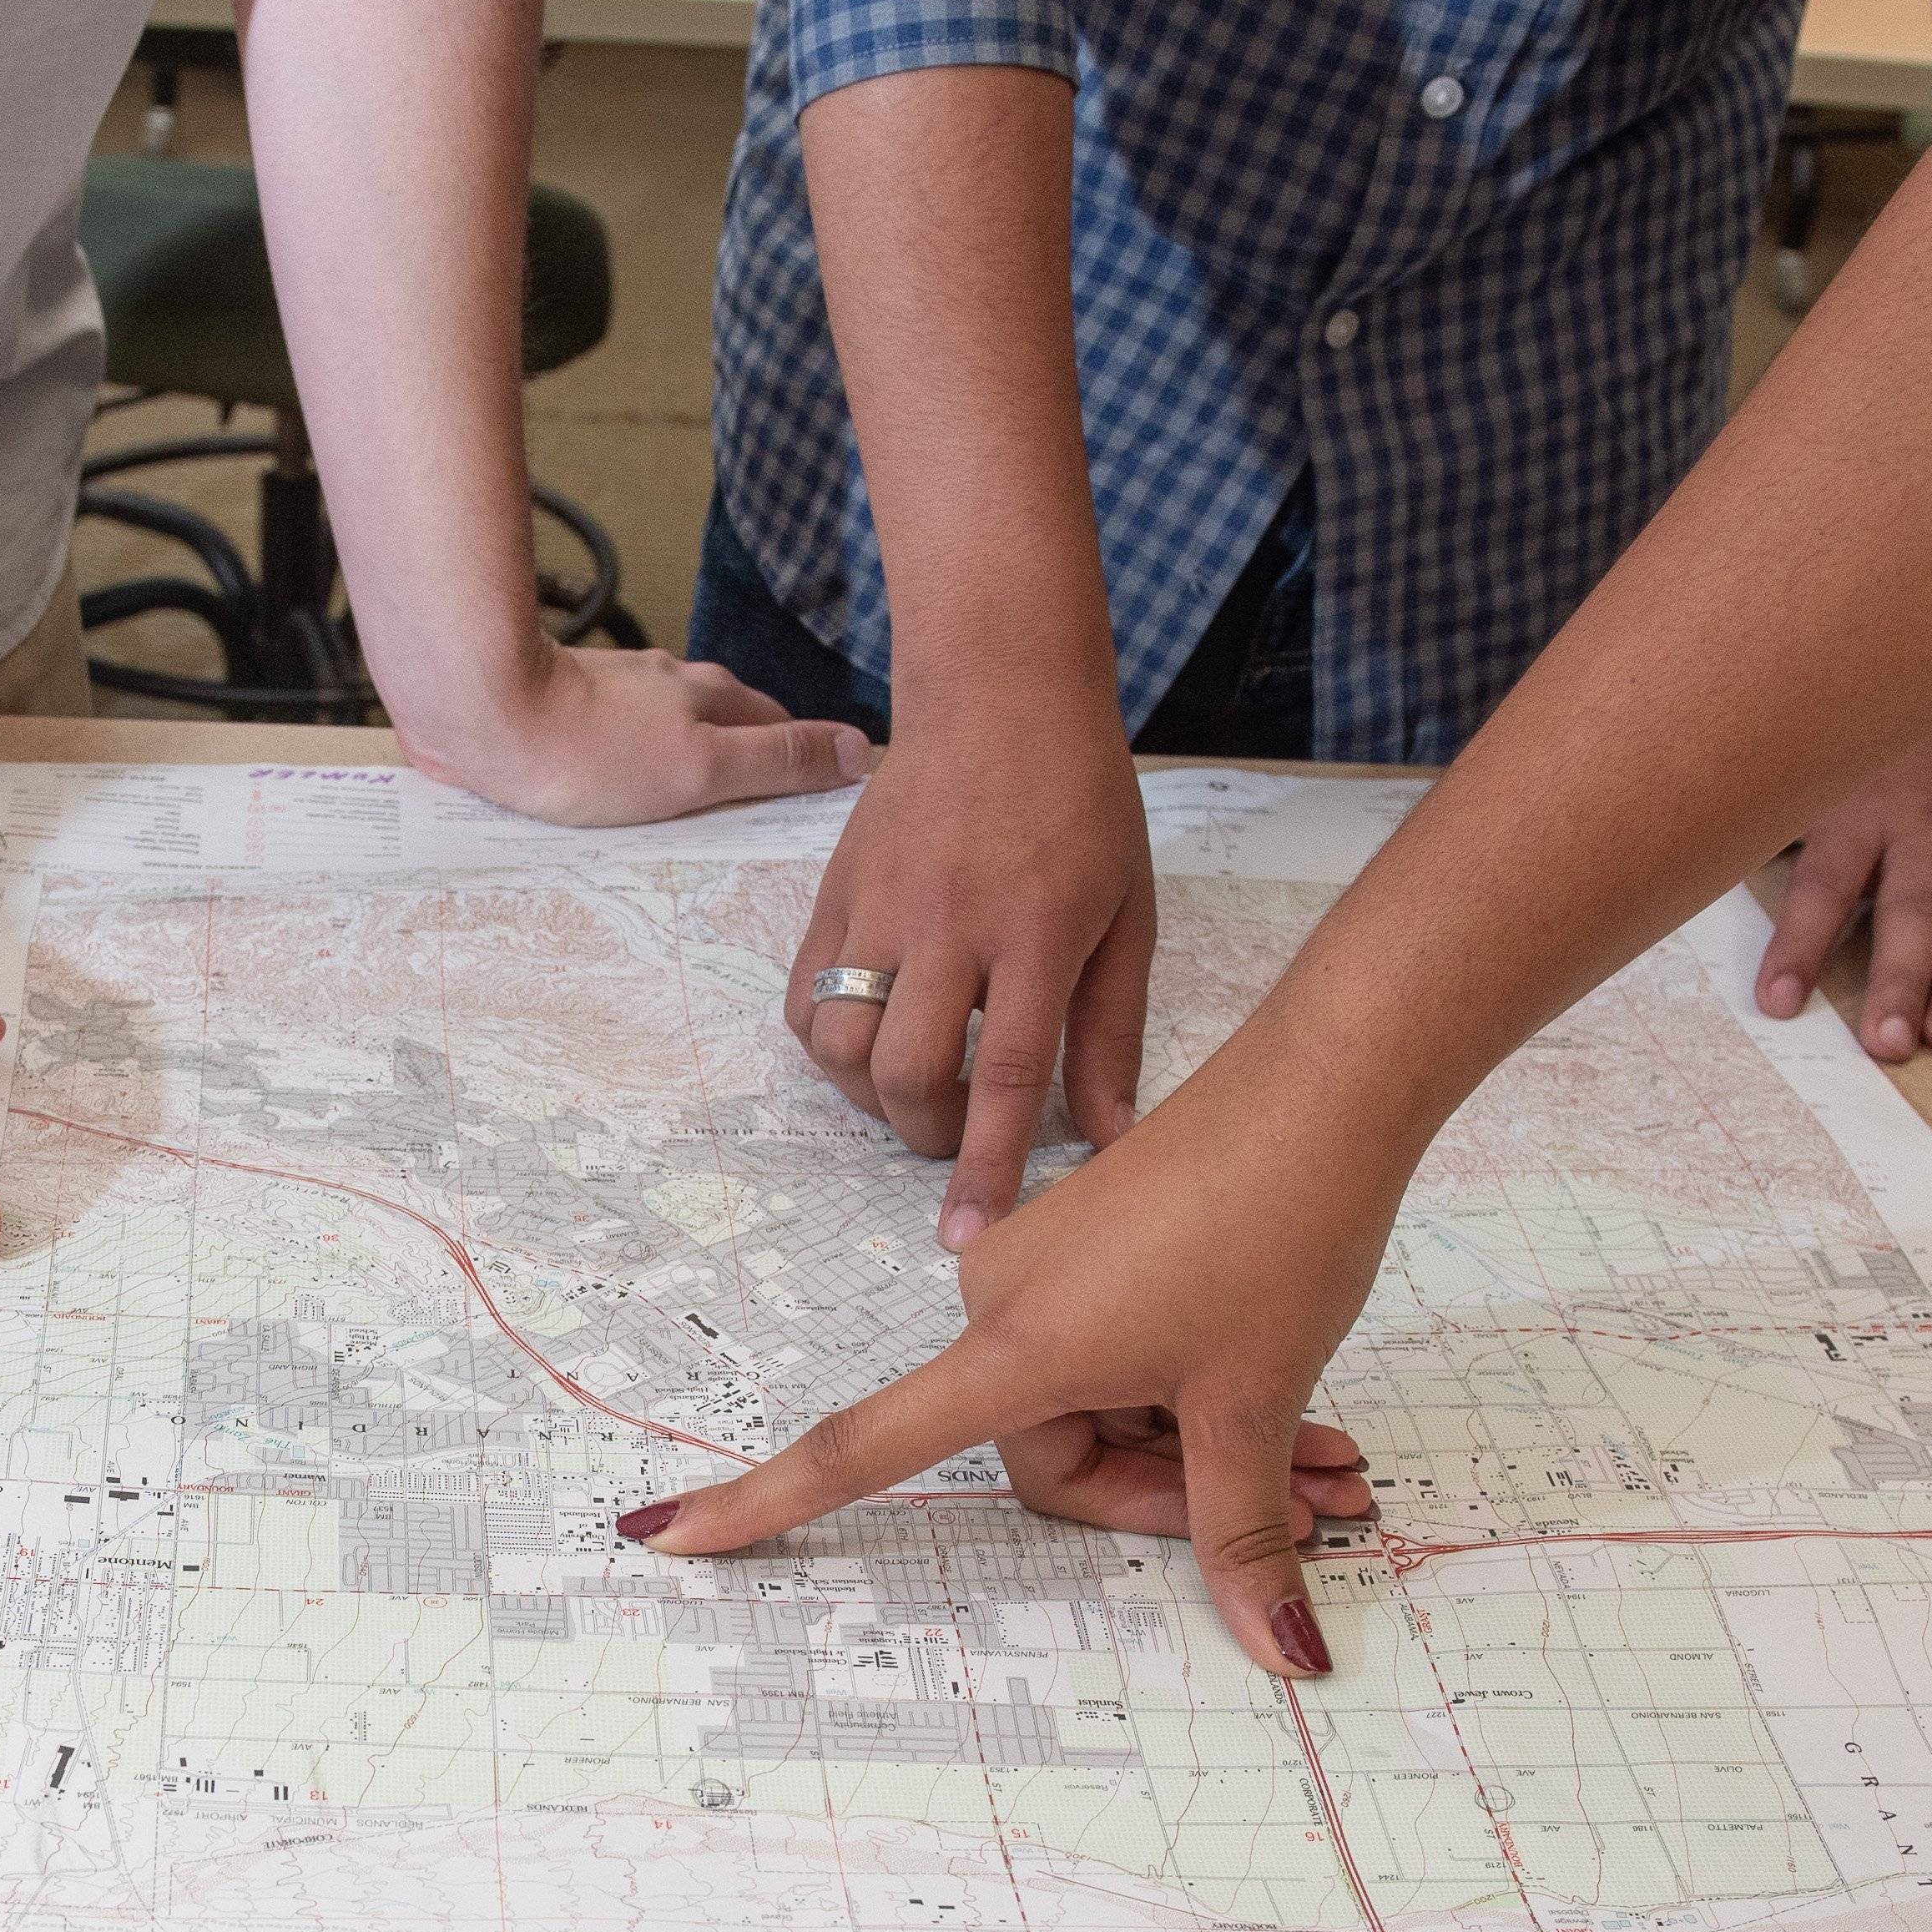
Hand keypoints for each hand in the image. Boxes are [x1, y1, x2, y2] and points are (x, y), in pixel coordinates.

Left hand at [385, 638, 867, 826]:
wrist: (479, 711)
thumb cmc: (590, 751)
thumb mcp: (701, 767)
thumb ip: (777, 760)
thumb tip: (859, 749)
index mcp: (711, 698)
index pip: (781, 728)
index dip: (803, 761)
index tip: (817, 801)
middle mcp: (668, 685)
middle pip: (725, 725)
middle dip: (745, 762)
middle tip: (756, 818)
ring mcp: (612, 691)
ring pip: (667, 731)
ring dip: (682, 763)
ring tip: (687, 814)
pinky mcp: (557, 705)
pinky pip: (610, 740)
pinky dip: (626, 765)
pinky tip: (612, 794)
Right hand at [626, 1024, 1386, 1666]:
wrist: (1326, 1086)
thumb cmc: (1278, 1230)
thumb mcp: (1257, 1400)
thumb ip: (1248, 1533)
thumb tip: (1285, 1653)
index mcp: (1014, 1349)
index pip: (864, 1449)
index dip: (762, 1503)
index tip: (662, 1536)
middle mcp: (1002, 1306)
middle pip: (1053, 1454)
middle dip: (1172, 1493)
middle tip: (1311, 1505)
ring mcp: (1043, 1270)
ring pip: (1105, 1409)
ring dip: (1208, 1448)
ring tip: (1335, 1464)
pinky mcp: (1087, 1243)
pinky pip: (1122, 1354)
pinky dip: (1201, 1391)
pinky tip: (1306, 1414)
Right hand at [789, 694, 1155, 1249]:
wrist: (1000, 693)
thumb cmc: (1081, 804)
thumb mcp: (1127, 914)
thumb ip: (1111, 1029)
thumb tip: (1107, 1136)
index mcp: (1036, 932)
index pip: (1004, 1074)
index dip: (986, 1166)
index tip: (967, 1237)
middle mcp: (949, 924)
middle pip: (907, 1072)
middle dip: (924, 1136)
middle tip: (952, 1137)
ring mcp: (881, 906)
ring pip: (840, 1043)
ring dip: (868, 1095)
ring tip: (909, 1088)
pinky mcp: (834, 892)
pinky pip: (804, 999)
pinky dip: (826, 1043)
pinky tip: (867, 1037)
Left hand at [1754, 667, 1931, 1062]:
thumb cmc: (1860, 770)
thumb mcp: (1810, 787)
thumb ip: (1769, 841)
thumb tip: (1686, 886)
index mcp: (1856, 813)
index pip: (1824, 885)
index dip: (1800, 944)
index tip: (1778, 1002)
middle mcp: (1926, 825)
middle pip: (1914, 909)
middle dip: (1902, 980)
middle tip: (1889, 1045)